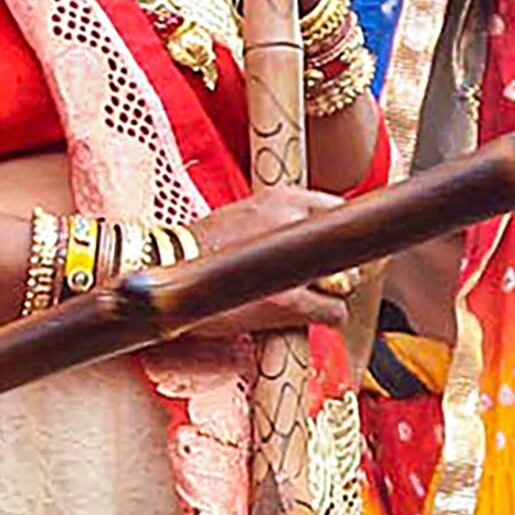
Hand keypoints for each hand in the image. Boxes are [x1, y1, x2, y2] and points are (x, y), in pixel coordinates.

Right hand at [183, 185, 373, 339]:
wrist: (165, 268)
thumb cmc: (206, 246)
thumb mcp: (248, 212)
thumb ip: (285, 218)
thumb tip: (325, 233)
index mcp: (283, 197)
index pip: (340, 210)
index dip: (345, 235)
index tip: (344, 250)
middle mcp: (290, 223)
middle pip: (349, 248)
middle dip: (341, 267)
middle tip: (322, 279)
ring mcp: (288, 264)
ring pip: (344, 282)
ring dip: (332, 293)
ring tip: (307, 296)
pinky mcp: (286, 300)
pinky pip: (333, 311)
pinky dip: (328, 316)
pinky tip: (309, 315)